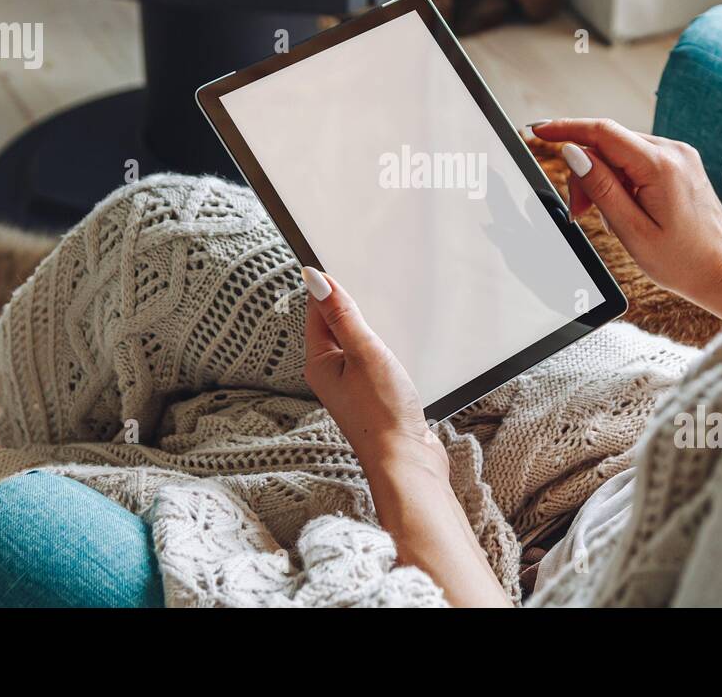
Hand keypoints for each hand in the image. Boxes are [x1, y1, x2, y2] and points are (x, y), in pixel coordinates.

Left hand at [301, 267, 442, 471]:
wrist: (406, 461)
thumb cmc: (383, 413)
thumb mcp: (363, 351)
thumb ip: (341, 314)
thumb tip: (314, 278)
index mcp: (319, 363)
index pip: (316, 312)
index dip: (327, 287)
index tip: (339, 260)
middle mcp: (330, 375)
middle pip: (333, 327)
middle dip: (347, 304)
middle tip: (363, 279)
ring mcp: (352, 387)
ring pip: (354, 344)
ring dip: (367, 326)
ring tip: (381, 308)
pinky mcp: (373, 396)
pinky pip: (370, 361)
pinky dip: (381, 347)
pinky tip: (396, 344)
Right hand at [531, 118, 721, 320]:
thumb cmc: (682, 260)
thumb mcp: (631, 230)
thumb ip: (601, 188)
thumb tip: (574, 153)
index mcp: (661, 166)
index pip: (602, 132)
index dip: (566, 128)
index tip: (538, 131)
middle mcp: (673, 152)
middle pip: (608, 144)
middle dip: (585, 173)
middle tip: (579, 213)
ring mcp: (679, 155)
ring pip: (620, 153)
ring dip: (602, 180)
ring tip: (607, 218)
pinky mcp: (679, 164)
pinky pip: (636, 160)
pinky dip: (620, 180)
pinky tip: (623, 208)